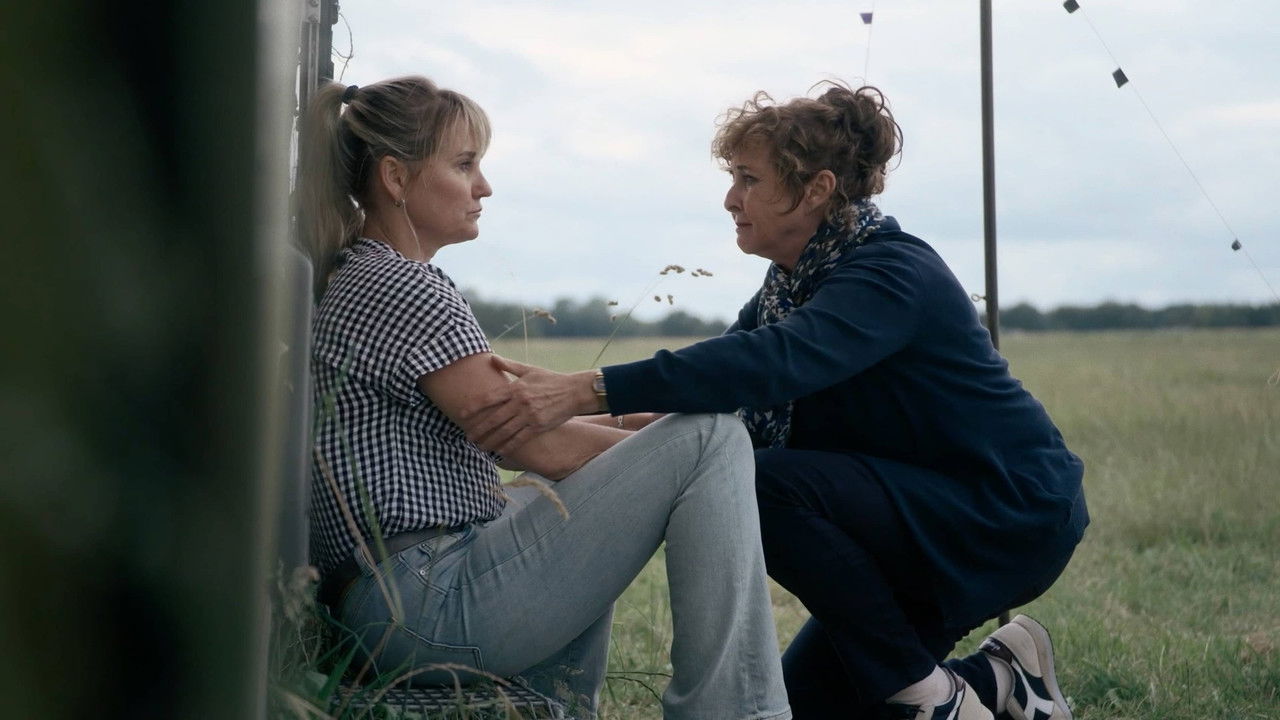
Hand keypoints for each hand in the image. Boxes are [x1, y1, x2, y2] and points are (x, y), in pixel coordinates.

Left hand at [462, 355, 597, 454]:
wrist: (574, 391)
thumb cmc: (551, 379)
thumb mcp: (530, 370)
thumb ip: (509, 365)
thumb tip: (491, 358)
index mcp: (516, 387)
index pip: (489, 398)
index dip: (473, 407)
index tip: (461, 414)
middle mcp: (520, 402)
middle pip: (493, 418)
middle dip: (478, 429)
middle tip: (467, 437)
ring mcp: (529, 416)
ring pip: (504, 431)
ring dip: (490, 441)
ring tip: (480, 447)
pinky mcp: (538, 427)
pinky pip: (519, 439)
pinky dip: (508, 446)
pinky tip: (499, 452)